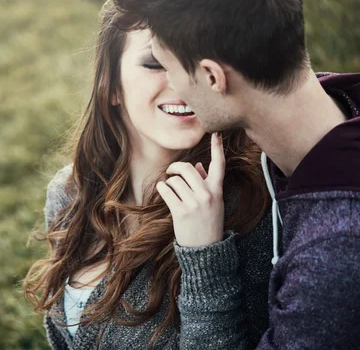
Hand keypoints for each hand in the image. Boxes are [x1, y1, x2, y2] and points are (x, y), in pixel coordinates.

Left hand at [156, 132, 224, 247]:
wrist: (206, 248)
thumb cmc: (209, 221)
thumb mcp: (214, 201)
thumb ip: (206, 182)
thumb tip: (197, 165)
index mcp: (217, 190)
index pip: (219, 164)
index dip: (217, 148)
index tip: (215, 132)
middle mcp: (207, 194)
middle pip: (186, 168)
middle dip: (175, 167)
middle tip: (171, 171)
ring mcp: (194, 203)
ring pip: (174, 180)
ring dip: (168, 182)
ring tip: (170, 189)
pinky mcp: (181, 211)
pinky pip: (166, 190)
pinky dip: (162, 188)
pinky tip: (163, 190)